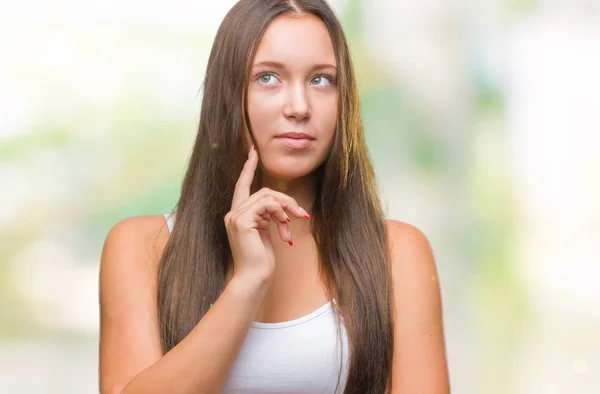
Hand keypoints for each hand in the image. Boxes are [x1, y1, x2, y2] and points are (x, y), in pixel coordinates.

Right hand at [224, 146, 309, 282]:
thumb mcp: (266, 234)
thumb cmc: (261, 261)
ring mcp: (235, 216)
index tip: (253, 151)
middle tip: (303, 214)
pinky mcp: (241, 221)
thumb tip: (282, 211)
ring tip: (295, 224)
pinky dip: (279, 213)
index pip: (242, 185)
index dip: (248, 168)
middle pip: (263, 192)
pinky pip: (266, 205)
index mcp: (238, 215)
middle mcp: (233, 213)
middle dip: (286, 201)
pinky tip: (285, 227)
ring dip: (286, 208)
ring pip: (267, 196)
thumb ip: (269, 218)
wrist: (253, 278)